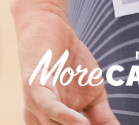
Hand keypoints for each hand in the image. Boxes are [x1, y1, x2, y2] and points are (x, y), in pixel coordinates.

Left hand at [16, 0, 117, 124]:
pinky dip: (64, 116)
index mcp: (54, 124)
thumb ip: (103, 117)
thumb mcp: (93, 93)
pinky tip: (80, 123)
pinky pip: (47, 106)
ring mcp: (36, 104)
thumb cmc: (69, 61)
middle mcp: (41, 119)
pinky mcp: (35, 85)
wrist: (49, 25)